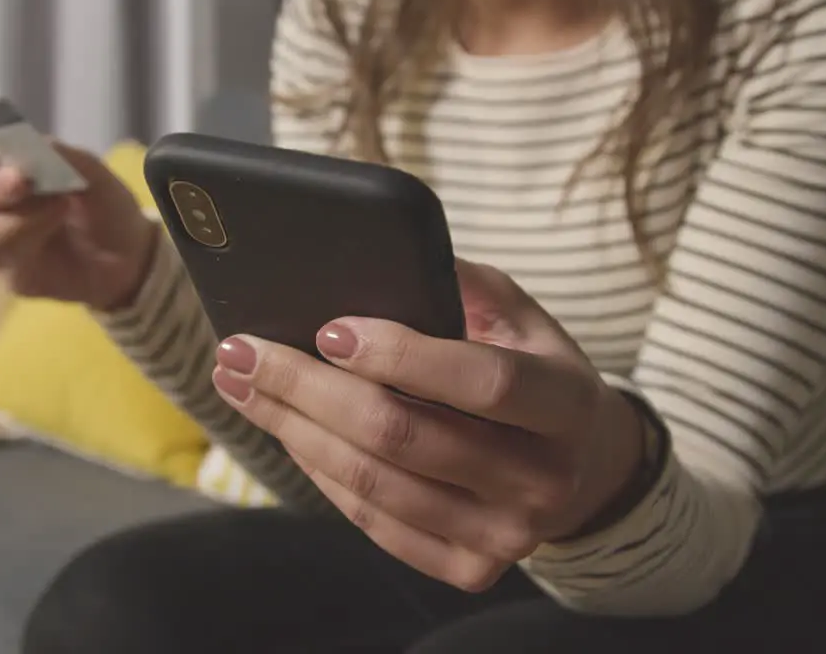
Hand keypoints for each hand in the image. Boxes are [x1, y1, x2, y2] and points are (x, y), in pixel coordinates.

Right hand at [0, 139, 158, 310]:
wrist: (131, 252)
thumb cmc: (100, 204)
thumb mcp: (87, 169)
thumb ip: (55, 153)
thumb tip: (24, 142)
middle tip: (18, 178)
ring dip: (15, 212)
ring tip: (55, 199)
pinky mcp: (13, 275)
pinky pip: (7, 255)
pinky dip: (31, 230)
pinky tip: (58, 217)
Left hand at [211, 260, 645, 590]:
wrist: (582, 468)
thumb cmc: (534, 373)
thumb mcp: (521, 317)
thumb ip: (462, 284)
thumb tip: (374, 257)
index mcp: (567, 403)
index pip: (483, 382)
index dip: (402, 355)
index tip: (328, 328)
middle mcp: (544, 479)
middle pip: (405, 437)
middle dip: (308, 388)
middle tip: (245, 351)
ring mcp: (507, 535)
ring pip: (375, 483)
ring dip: (293, 429)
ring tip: (243, 384)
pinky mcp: (470, 569)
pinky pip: (373, 521)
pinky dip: (319, 472)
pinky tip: (287, 429)